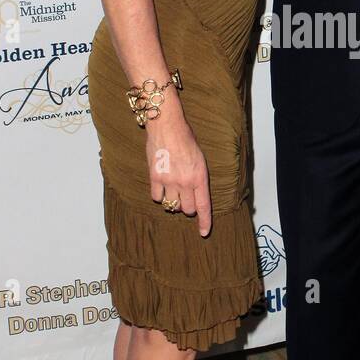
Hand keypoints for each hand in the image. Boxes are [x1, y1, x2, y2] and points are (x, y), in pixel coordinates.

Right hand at [146, 115, 211, 236]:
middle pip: (186, 209)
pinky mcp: (155, 177)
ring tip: (172, 189)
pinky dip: (159, 195)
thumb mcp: (200, 159)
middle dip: (186, 207)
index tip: (204, 233)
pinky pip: (156, 197)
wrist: (167, 126)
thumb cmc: (185, 140)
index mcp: (199, 177)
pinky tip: (161, 185)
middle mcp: (185, 181)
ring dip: (173, 201)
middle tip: (184, 196)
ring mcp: (169, 180)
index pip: (203, 206)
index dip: (205, 222)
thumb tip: (195, 195)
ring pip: (171, 205)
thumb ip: (197, 179)